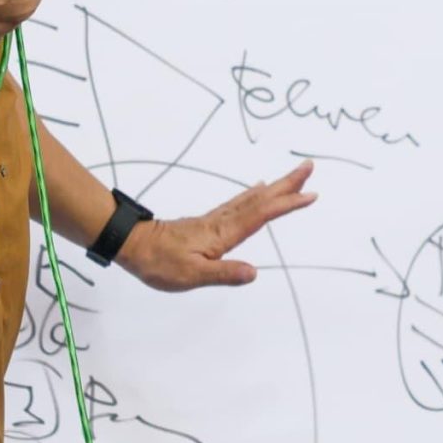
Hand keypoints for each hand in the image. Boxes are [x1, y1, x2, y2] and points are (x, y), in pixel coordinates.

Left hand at [117, 162, 317, 290]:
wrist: (132, 245)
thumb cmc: (160, 263)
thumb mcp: (192, 275)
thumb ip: (224, 273)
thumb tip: (254, 272)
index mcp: (223, 233)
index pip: (261, 215)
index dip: (286, 204)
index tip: (309, 195)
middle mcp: (223, 222)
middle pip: (261, 199)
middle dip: (287, 184)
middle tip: (309, 167)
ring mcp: (215, 220)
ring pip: (252, 198)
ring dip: (275, 187)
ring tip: (293, 177)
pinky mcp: (208, 222)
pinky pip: (240, 203)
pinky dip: (255, 194)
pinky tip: (258, 190)